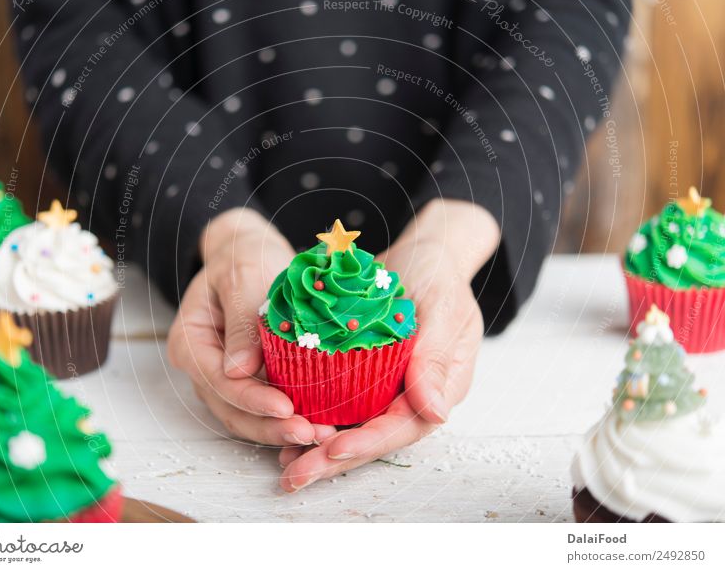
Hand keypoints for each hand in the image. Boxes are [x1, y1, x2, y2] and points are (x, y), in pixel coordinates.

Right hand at [168, 208, 337, 445]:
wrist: (251, 253)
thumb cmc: (244, 258)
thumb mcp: (242, 278)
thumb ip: (242, 322)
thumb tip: (239, 371)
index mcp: (190, 342)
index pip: (219, 382)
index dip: (253, 400)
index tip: (287, 409)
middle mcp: (202, 366)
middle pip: (231, 409)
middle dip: (270, 427)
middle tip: (311, 434)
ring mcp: (222, 377)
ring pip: (246, 416)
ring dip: (280, 430)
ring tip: (320, 434)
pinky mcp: (248, 379)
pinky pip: (262, 408)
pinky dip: (286, 419)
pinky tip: (317, 423)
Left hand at [279, 199, 500, 490]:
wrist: (423, 255)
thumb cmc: (439, 276)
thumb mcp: (444, 308)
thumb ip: (436, 358)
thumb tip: (436, 413)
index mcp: (440, 386)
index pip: (404, 426)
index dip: (369, 442)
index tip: (333, 450)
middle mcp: (413, 394)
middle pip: (373, 437)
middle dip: (334, 460)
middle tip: (296, 475)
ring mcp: (388, 387)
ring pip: (353, 426)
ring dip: (319, 448)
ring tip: (285, 464)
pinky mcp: (364, 374)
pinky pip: (339, 403)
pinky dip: (314, 417)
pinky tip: (285, 429)